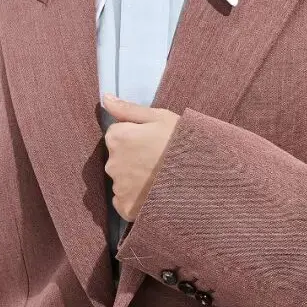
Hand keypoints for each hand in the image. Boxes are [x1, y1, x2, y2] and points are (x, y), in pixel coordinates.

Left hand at [102, 94, 179, 220]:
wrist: (201, 175)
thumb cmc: (182, 142)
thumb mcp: (159, 117)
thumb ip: (128, 109)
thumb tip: (104, 99)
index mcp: (117, 137)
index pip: (116, 136)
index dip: (135, 138)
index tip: (152, 143)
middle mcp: (112, 163)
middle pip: (118, 159)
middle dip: (133, 160)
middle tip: (158, 162)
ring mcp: (119, 187)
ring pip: (122, 181)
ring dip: (135, 181)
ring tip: (159, 179)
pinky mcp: (126, 208)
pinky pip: (124, 203)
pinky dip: (135, 200)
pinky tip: (153, 194)